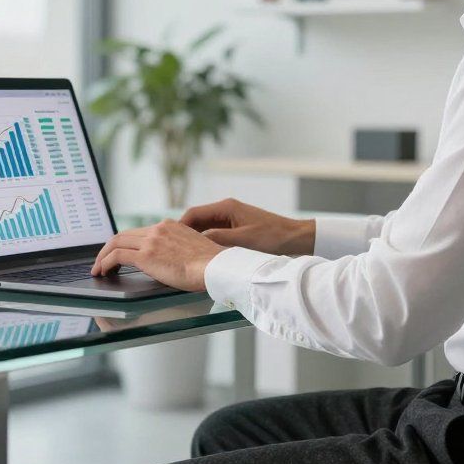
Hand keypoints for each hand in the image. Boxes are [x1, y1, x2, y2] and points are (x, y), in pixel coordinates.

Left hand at [90, 219, 223, 291]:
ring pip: (116, 243)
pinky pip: (117, 256)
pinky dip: (105, 263)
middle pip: (123, 235)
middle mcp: (158, 229)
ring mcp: (151, 240)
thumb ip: (177, 249)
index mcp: (169, 226)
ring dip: (103, 256)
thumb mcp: (192, 249)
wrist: (215, 267)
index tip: (119, 253)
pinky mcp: (146, 255)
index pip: (139, 232)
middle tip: (102, 261)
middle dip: (109, 248)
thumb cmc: (210, 265)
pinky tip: (102, 272)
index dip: (125, 243)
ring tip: (98, 269)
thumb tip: (169, 261)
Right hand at [179, 198, 314, 255]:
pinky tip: (201, 256)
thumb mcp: (242, 241)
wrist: (296, 238)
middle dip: (182, 234)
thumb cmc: (272, 238)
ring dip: (193, 240)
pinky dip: (205, 243)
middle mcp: (226, 210)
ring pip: (204, 228)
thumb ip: (217, 240)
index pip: (193, 214)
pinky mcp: (237, 228)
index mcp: (226, 207)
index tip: (167, 241)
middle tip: (169, 250)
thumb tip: (194, 244)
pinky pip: (214, 234)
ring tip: (181, 254)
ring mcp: (231, 219)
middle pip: (196, 221)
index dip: (178, 227)